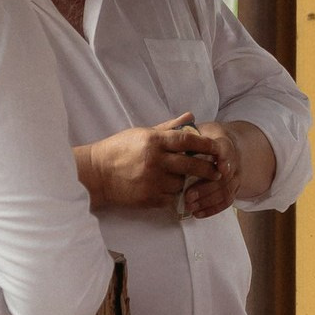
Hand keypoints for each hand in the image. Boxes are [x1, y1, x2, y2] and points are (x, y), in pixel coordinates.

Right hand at [76, 116, 223, 209]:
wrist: (96, 173)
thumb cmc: (118, 149)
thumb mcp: (141, 133)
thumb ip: (169, 127)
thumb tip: (191, 116)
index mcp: (154, 141)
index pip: (188, 140)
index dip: (206, 144)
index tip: (217, 148)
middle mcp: (155, 160)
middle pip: (192, 164)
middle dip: (208, 168)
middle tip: (218, 170)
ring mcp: (152, 181)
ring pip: (182, 183)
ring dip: (186, 182)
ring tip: (185, 179)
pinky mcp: (148, 198)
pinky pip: (171, 198)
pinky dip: (174, 195)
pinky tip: (171, 190)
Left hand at [176, 119, 276, 218]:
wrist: (227, 146)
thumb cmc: (206, 137)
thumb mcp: (200, 129)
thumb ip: (190, 129)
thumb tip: (183, 122)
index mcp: (225, 143)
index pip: (227, 150)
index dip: (224, 158)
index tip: (218, 166)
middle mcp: (234, 161)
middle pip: (225, 177)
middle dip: (207, 187)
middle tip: (188, 195)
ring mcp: (236, 177)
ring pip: (226, 191)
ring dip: (208, 200)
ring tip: (189, 206)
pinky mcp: (234, 189)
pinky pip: (227, 202)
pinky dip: (213, 209)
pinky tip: (198, 213)